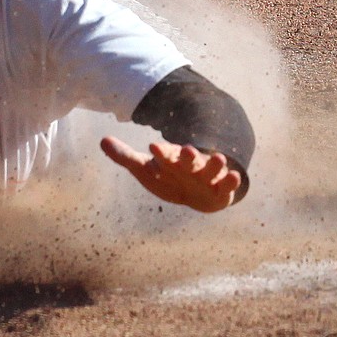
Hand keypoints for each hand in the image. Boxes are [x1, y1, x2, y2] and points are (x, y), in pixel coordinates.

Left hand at [99, 136, 240, 212]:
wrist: (197, 195)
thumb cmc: (168, 178)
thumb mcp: (145, 169)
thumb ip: (125, 156)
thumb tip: (102, 141)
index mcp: (172, 160)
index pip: (164, 155)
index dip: (160, 153)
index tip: (152, 148)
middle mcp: (190, 165)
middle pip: (189, 159)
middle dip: (187, 155)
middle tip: (185, 149)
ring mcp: (207, 176)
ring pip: (211, 168)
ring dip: (214, 163)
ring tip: (218, 157)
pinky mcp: (221, 189)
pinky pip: (227, 185)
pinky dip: (231, 181)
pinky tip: (235, 176)